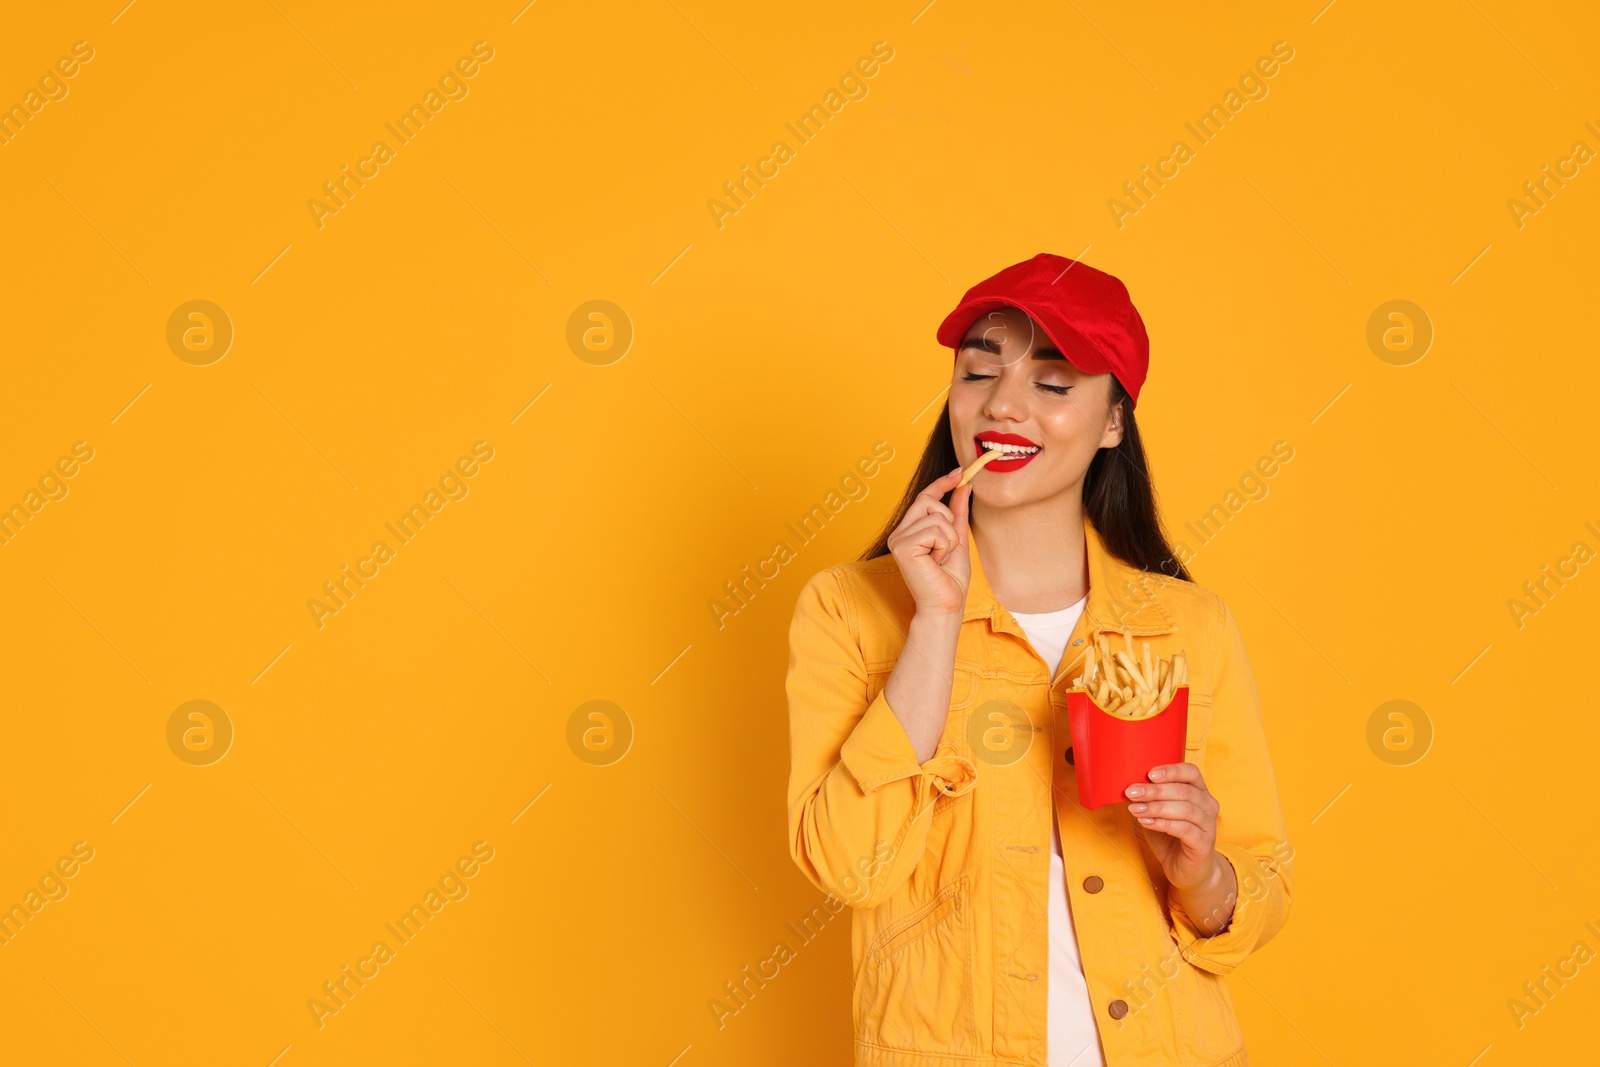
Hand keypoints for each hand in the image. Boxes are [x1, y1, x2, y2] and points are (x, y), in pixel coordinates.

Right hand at [886, 467, 972, 617]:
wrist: (946, 606)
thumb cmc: (950, 580)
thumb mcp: (958, 540)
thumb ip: (957, 513)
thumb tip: (964, 485)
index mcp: (909, 531)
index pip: (924, 498)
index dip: (941, 483)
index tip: (960, 472)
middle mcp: (899, 533)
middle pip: (929, 502)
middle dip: (949, 523)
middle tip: (945, 550)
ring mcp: (898, 539)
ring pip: (936, 517)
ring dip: (949, 539)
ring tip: (940, 559)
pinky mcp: (902, 546)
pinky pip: (934, 530)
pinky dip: (944, 546)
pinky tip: (936, 562)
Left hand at [1124, 762, 1219, 890]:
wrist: (1186, 869)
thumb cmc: (1171, 837)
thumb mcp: (1158, 813)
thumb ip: (1150, 799)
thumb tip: (1130, 787)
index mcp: (1200, 791)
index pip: (1191, 772)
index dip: (1171, 771)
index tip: (1149, 774)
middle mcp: (1208, 805)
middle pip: (1184, 791)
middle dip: (1154, 791)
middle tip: (1132, 792)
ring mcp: (1209, 824)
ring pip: (1185, 809)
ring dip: (1156, 807)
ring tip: (1135, 809)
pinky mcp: (1204, 843)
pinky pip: (1184, 829)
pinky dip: (1163, 823)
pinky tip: (1146, 822)